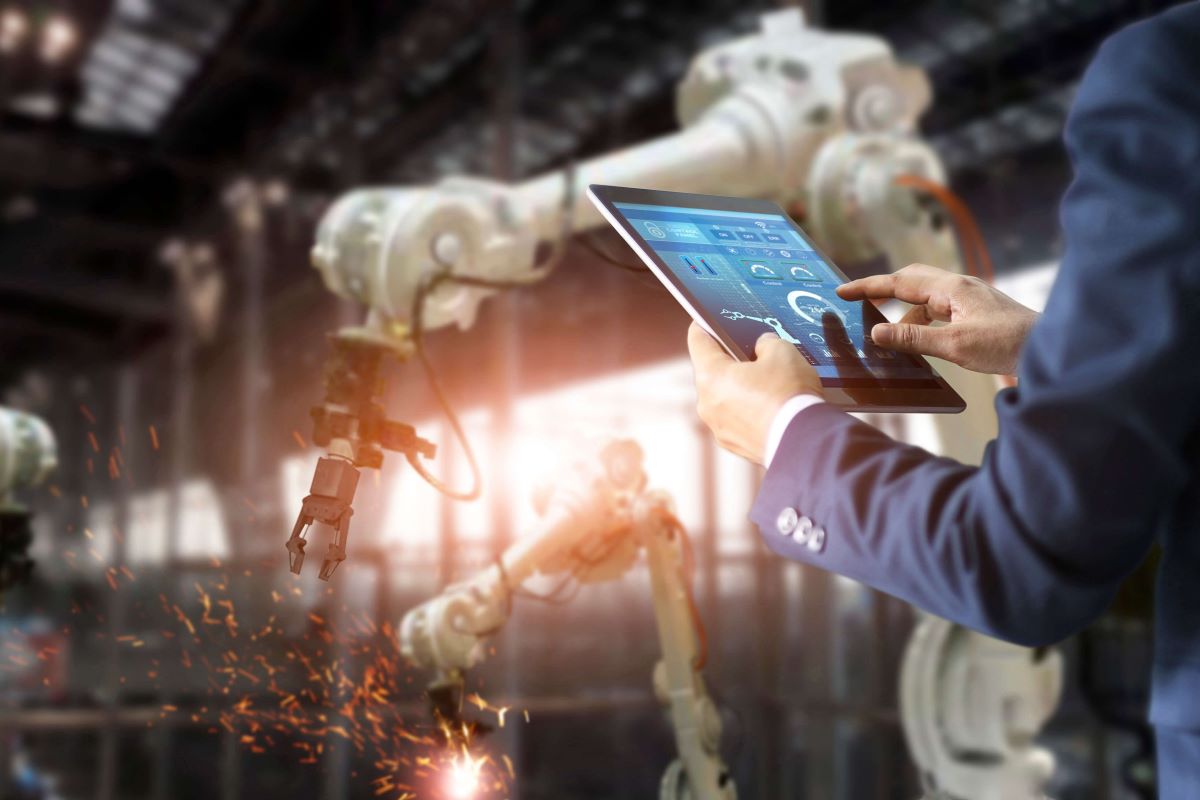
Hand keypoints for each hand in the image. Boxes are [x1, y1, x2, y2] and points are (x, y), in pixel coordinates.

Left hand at [687, 323, 822, 463]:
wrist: (804, 443)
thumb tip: (762, 347)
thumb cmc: (789, 395)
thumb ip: (766, 343)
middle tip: (750, 351)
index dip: (705, 325)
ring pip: (724, 398)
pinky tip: (770, 405)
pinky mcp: (734, 445)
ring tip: (766, 381)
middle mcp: (707, 404)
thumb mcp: (783, 352)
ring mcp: (719, 427)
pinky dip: (748, 411)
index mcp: (711, 376)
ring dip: (739, 388)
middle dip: (729, 360)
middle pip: (711, 371)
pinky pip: (736, 419)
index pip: (698, 340)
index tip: (709, 320)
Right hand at [837, 263, 1038, 374]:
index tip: (842, 290)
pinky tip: (919, 341)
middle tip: (858, 304)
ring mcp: (970, 297)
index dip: (868, 287)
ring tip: (889, 340)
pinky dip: (921, 322)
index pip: (899, 282)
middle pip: (911, 280)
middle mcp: (959, 286)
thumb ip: (913, 339)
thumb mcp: (955, 345)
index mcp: (952, 288)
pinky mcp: (977, 310)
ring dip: (904, 315)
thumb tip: (876, 334)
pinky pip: (939, 310)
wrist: (1053, 349)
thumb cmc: (1008, 345)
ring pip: (925, 298)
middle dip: (883, 291)